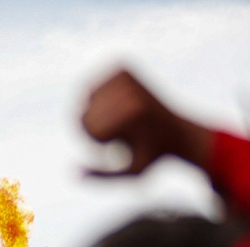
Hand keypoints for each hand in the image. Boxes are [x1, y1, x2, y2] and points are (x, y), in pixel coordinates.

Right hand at [80, 68, 213, 177]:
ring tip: (116, 120)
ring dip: (93, 113)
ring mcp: (126, 75)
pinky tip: (110, 106)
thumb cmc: (152, 155)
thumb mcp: (132, 173)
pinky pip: (89, 85)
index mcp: (132, 113)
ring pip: (84, 99)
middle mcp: (130, 91)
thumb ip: (101, 176)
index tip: (117, 146)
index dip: (96, 143)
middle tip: (118, 134)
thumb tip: (73, 174)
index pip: (88, 127)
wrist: (177, 131)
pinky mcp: (122, 67)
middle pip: (85, 114)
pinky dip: (93, 97)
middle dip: (93, 129)